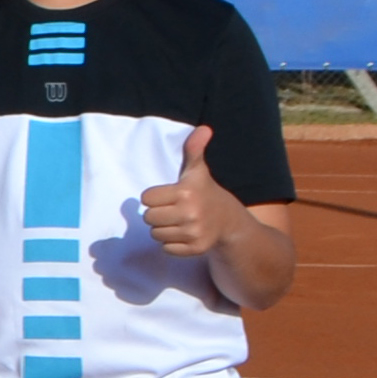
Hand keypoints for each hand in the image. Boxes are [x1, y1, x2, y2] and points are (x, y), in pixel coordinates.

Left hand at [142, 126, 245, 257]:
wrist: (230, 222)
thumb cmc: (205, 193)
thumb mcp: (197, 171)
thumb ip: (193, 150)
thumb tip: (203, 128)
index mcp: (186, 191)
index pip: (146, 198)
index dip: (154, 197)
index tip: (170, 196)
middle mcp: (191, 212)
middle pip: (148, 218)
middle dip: (158, 214)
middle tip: (174, 210)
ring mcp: (194, 232)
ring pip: (155, 234)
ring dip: (164, 229)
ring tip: (180, 222)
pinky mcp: (196, 248)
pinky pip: (166, 249)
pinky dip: (172, 244)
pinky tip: (185, 234)